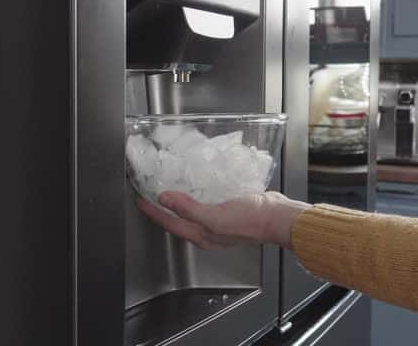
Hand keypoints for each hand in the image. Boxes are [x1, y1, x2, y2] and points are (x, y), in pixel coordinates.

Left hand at [137, 191, 309, 249]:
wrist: (277, 217)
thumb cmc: (250, 221)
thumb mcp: (215, 216)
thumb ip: (188, 209)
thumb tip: (164, 199)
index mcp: (202, 235)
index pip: (170, 223)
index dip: (154, 212)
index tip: (141, 200)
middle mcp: (208, 231)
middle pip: (178, 220)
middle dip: (163, 209)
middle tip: (150, 193)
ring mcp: (219, 221)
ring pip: (192, 211)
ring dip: (180, 200)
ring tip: (171, 186)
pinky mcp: (230, 209)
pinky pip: (207, 201)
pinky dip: (198, 193)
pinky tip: (199, 183)